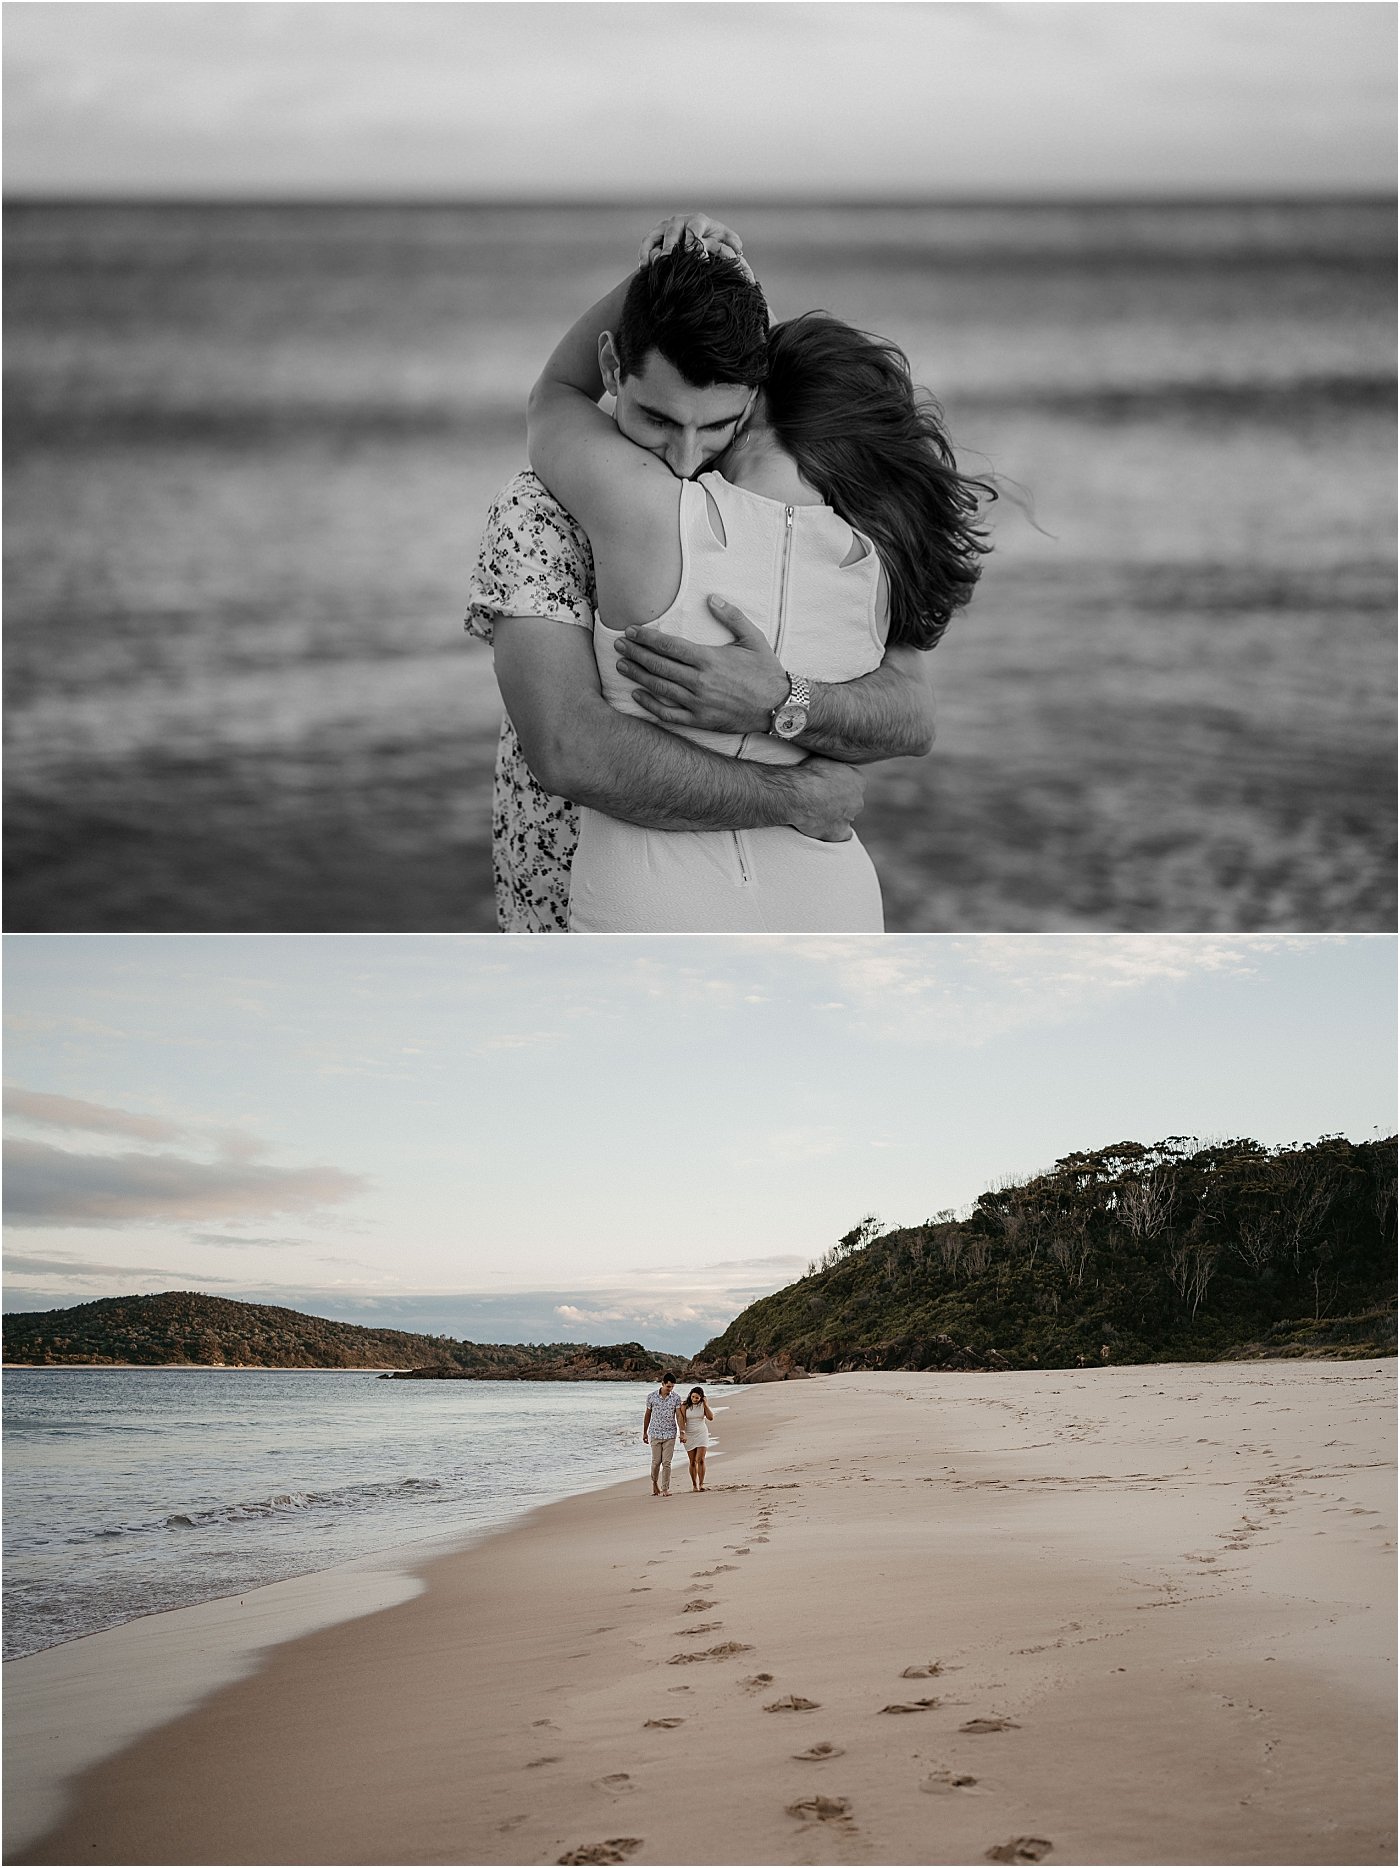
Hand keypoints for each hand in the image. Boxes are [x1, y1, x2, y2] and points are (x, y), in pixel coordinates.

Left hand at [617, 597, 788, 733]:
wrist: (778, 706)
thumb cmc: (766, 671)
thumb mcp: (753, 638)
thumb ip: (731, 616)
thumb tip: (711, 598)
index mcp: (709, 659)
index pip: (669, 646)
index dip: (647, 637)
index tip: (632, 631)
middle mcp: (699, 681)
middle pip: (658, 665)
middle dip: (636, 653)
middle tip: (619, 644)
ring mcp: (698, 702)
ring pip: (659, 687)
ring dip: (637, 675)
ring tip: (621, 664)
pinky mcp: (699, 720)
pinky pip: (668, 713)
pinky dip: (650, 704)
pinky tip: (637, 695)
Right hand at [638, 214, 754, 282]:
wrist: (695, 234)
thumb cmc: (711, 237)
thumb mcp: (722, 237)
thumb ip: (731, 240)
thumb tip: (739, 248)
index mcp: (698, 221)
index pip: (695, 229)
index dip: (695, 242)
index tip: (699, 258)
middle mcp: (680, 221)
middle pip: (673, 232)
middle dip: (672, 245)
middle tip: (671, 259)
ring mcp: (665, 227)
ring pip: (657, 236)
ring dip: (655, 250)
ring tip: (656, 264)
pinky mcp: (654, 234)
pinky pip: (646, 243)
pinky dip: (644, 253)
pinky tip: (644, 267)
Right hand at [786, 756, 865, 841]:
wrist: (798, 794)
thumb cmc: (808, 774)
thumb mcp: (823, 760)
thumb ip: (832, 765)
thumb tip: (829, 765)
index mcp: (858, 780)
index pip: (855, 783)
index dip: (841, 785)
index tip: (829, 786)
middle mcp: (858, 799)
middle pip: (852, 802)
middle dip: (841, 802)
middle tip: (822, 800)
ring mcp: (850, 817)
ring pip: (847, 818)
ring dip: (836, 817)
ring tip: (818, 814)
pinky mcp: (839, 832)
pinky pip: (843, 835)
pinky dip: (835, 833)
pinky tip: (824, 829)